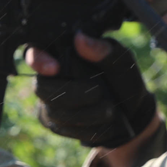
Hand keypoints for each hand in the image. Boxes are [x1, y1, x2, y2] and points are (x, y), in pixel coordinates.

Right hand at [27, 32, 157, 148]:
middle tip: (99, 94)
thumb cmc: (123, 81)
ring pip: (53, 110)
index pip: (35, 52)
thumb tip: (80, 38)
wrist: (130, 113)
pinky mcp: (53, 123)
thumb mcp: (121, 63)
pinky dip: (85, 127)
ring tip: (110, 110)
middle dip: (71, 94)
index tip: (55, 68)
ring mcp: (47, 101)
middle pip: (41, 87)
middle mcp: (48, 77)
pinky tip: (102, 123)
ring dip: (85, 113)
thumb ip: (103, 50)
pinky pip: (62, 128)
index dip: (38, 60)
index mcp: (62, 54)